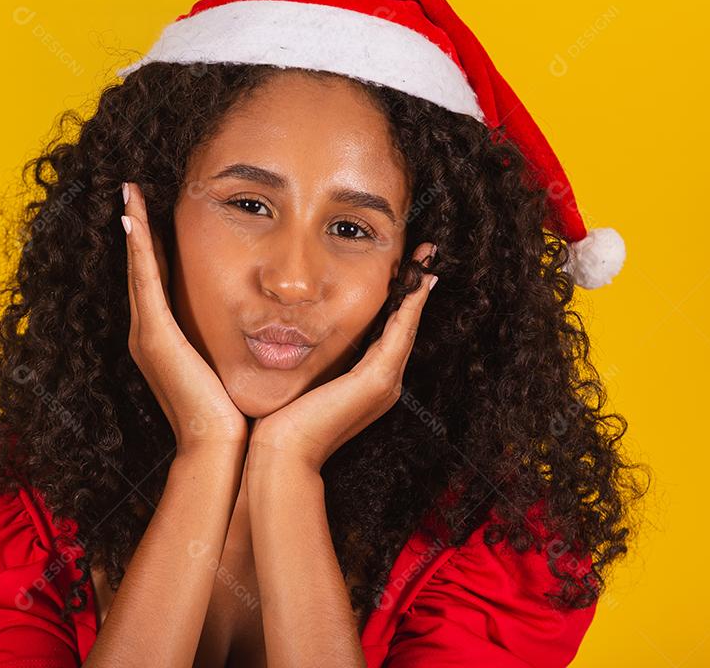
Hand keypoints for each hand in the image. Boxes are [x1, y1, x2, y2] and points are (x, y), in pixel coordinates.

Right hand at [122, 181, 247, 452]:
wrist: (218, 450)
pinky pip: (145, 283)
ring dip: (134, 229)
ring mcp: (148, 336)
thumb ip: (235, 345)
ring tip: (130, 194)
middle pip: (142, 270)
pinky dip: (138, 251)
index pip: (158, 282)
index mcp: (166, 342)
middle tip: (132, 191)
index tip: (152, 214)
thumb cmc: (231, 415)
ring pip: (139, 270)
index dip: (152, 248)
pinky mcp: (156, 338)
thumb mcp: (231, 369)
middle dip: (137, 229)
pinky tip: (135, 220)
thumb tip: (262, 328)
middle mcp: (150, 335)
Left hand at [248, 242, 438, 471]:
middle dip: (416, 290)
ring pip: (408, 328)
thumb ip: (312, 360)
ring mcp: (384, 384)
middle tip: (426, 254)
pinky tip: (415, 285)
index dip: (401, 301)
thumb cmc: (283, 422)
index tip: (406, 270)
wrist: (282, 455)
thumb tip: (297, 334)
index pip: (389, 333)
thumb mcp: (302, 381)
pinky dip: (409, 309)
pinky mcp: (376, 382)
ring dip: (418, 292)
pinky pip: (399, 336)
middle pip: (406, 327)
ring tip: (426, 261)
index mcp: (368, 384)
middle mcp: (384, 384)